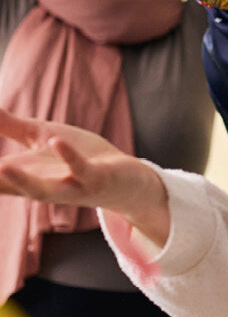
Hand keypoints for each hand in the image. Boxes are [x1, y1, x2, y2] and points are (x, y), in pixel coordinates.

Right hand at [0, 110, 159, 217]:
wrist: (126, 179)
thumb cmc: (79, 158)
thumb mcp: (41, 136)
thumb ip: (12, 126)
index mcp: (25, 178)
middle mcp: (42, 187)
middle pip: (10, 188)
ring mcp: (69, 187)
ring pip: (41, 190)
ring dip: (21, 180)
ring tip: (0, 168)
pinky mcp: (96, 179)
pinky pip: (80, 170)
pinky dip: (69, 157)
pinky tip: (55, 141)